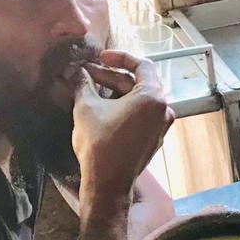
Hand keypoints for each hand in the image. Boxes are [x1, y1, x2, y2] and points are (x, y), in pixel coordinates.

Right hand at [70, 49, 174, 201]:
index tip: (100, 57)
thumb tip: (76, 72)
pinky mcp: (154, 139)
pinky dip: (123, 107)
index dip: (119, 56)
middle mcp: (163, 110)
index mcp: (153, 98)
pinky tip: (102, 106)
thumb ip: (83, 84)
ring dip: (115, 91)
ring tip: (90, 88)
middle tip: (87, 73)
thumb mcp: (86, 107)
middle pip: (138, 83)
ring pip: (138, 100)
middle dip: (111, 76)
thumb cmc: (99, 144)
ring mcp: (161, 126)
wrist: (107, 183)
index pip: (141, 65)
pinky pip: (140, 115)